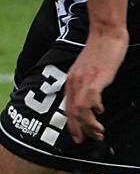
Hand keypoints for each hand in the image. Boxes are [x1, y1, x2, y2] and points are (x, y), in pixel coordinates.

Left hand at [63, 28, 126, 142]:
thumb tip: (93, 105)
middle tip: (90, 139)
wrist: (105, 33)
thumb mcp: (88, 71)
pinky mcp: (96, 77)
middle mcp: (74, 82)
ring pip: (80, 109)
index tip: (78, 137)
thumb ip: (87, 85)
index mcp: (71, 81)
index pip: (67, 108)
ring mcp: (83, 80)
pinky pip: (90, 97)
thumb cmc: (100, 52)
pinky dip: (94, 108)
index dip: (72, 125)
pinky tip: (101, 112)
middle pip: (71, 112)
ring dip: (89, 124)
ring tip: (99, 132)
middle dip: (79, 129)